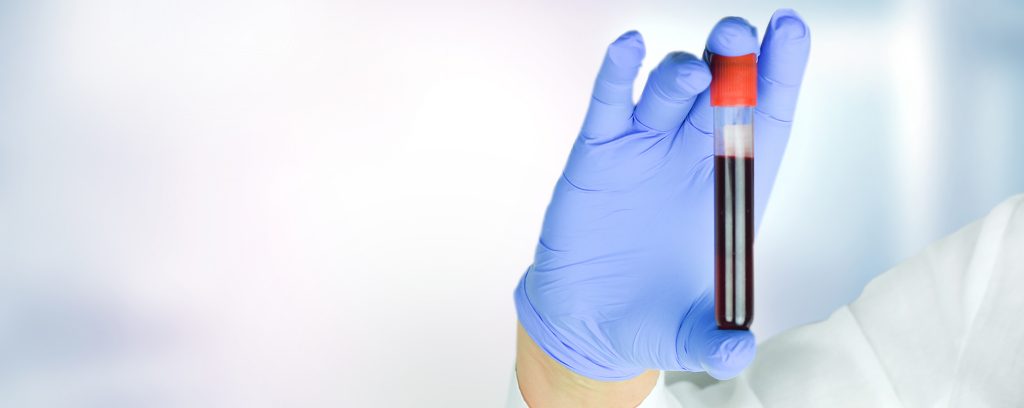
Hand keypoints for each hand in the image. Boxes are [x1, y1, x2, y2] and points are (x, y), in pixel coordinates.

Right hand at [514, 9, 810, 383]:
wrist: (590, 321)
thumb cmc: (650, 319)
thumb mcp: (688, 338)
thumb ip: (714, 343)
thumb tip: (738, 351)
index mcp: (731, 190)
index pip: (765, 121)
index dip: (780, 76)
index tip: (791, 32)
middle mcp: (692, 158)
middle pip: (723, 94)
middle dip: (736, 60)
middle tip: (740, 35)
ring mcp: (644, 148)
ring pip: (668, 92)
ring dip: (683, 75)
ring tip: (693, 76)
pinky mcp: (598, 152)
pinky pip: (609, 103)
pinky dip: (618, 74)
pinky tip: (629, 48)